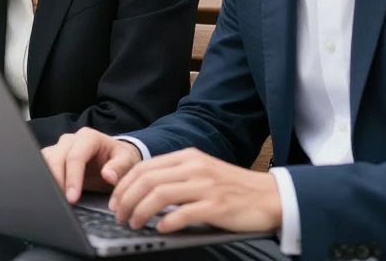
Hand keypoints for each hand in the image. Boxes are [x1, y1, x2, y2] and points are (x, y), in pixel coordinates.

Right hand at [42, 128, 142, 202]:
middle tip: (62, 201)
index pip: (75, 156)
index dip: (72, 177)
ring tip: (55, 197)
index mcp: (89, 137)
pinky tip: (49, 191)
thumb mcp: (128, 161)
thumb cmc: (122, 159)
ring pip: (46, 158)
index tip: (72, 197)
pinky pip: (43, 163)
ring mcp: (61, 146)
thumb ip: (120, 167)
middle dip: (57, 180)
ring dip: (48, 178)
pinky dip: (44, 177)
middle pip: (56, 157)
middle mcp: (71, 139)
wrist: (116, 159)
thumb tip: (108, 175)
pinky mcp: (55, 156)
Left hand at [109, 147, 281, 233]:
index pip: (144, 167)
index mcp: (187, 157)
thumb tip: (143, 189)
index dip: (124, 185)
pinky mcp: (217, 206)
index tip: (115, 200)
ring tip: (134, 223)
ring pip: (159, 195)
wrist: (271, 195)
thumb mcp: (201, 171)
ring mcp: (205, 185)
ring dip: (140, 211)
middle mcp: (193, 167)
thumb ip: (175, 175)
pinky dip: (167, 222)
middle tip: (119, 215)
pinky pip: (184, 213)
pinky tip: (160, 229)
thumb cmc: (233, 187)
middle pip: (147, 180)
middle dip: (126, 199)